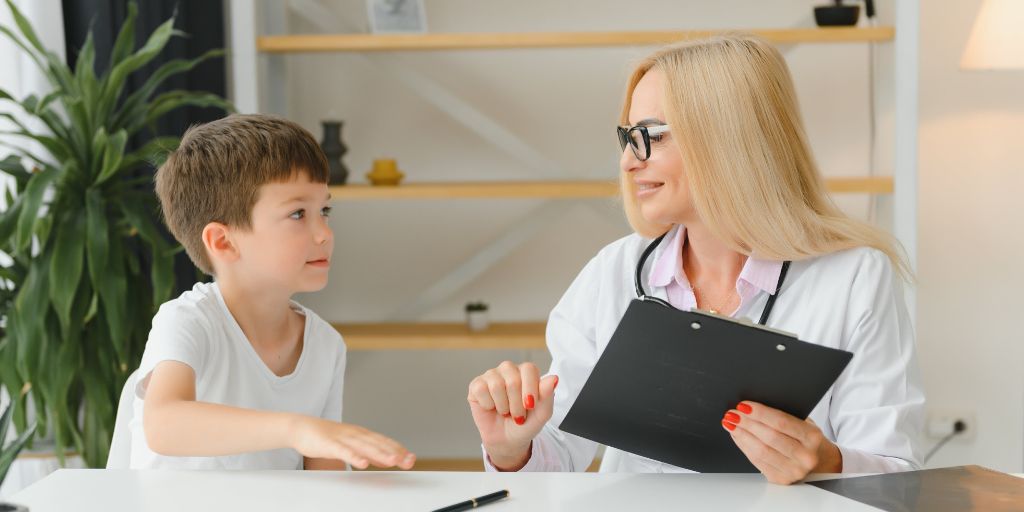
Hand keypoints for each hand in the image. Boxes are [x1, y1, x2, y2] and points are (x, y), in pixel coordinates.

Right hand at [289, 417, 415, 469]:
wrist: (301, 427)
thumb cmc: (327, 437)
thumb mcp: (352, 444)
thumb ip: (370, 452)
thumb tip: (388, 459)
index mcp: (362, 434)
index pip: (384, 441)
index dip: (398, 449)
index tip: (411, 458)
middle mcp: (356, 434)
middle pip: (378, 444)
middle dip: (395, 452)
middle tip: (408, 461)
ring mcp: (343, 438)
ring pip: (364, 446)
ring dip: (380, 454)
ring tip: (393, 461)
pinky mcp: (329, 444)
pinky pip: (343, 451)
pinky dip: (354, 457)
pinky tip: (363, 463)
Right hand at [467, 361, 558, 470]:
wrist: (508, 440)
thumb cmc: (526, 423)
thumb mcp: (542, 413)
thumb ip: (548, 395)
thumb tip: (554, 378)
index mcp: (526, 372)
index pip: (529, 369)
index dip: (530, 389)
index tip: (530, 406)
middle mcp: (508, 370)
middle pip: (513, 380)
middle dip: (516, 404)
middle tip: (518, 415)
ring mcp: (491, 376)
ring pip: (496, 385)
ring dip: (503, 406)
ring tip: (505, 412)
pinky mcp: (476, 385)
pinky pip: (481, 389)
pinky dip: (488, 404)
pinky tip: (491, 407)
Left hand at [722, 401, 841, 484]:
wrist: (819, 460)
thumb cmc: (805, 437)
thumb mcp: (803, 421)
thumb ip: (783, 415)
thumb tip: (751, 407)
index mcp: (812, 437)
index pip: (782, 422)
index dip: (760, 413)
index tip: (743, 405)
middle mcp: (805, 456)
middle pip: (769, 437)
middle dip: (747, 423)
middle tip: (732, 414)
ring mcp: (794, 470)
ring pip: (761, 451)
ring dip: (742, 435)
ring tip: (731, 424)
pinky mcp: (781, 479)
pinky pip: (757, 461)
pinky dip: (744, 446)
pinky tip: (738, 436)